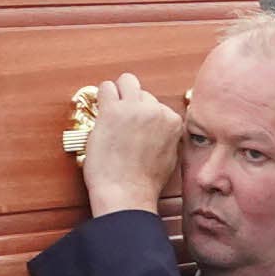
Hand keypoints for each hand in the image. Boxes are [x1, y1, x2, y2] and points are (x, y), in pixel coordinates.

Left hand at [73, 74, 180, 217]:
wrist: (126, 194)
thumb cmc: (144, 183)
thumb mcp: (169, 157)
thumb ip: (166, 137)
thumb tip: (157, 127)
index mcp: (173, 121)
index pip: (157, 105)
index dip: (144, 116)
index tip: (135, 128)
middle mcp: (156, 111)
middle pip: (143, 92)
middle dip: (131, 104)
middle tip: (121, 122)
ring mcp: (135, 108)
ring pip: (126, 81)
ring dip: (117, 95)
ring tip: (111, 114)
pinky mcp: (113, 110)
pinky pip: (106, 88)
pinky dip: (102, 98)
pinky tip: (101, 113)